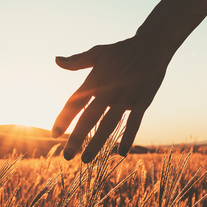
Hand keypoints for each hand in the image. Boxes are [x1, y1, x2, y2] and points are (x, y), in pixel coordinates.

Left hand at [51, 37, 169, 162]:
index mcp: (96, 80)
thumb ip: (77, 61)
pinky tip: (121, 153)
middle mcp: (109, 90)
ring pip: (109, 124)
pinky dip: (128, 137)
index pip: (75, 102)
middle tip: (67, 156)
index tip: (54, 134)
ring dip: (98, 143)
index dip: (64, 119)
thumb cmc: (122, 50)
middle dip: (77, 137)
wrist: (152, 46)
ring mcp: (126, 97)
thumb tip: (56, 60)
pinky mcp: (143, 101)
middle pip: (90, 118)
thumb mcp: (98, 52)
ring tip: (87, 160)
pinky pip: (134, 122)